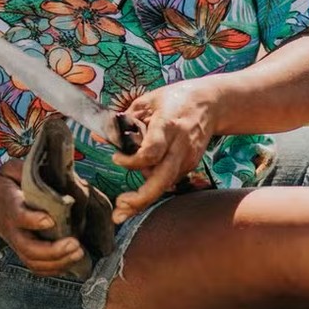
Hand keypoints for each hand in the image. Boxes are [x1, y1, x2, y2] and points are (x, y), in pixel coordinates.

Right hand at [0, 159, 85, 275]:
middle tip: (75, 244)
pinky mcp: (22, 251)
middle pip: (29, 248)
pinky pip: (37, 267)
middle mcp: (13, 229)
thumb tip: (52, 169)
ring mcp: (17, 243)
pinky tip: (71, 262)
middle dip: (54, 250)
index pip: (19, 216)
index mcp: (10, 206)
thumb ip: (26, 170)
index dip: (33, 221)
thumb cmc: (2, 185)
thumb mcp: (10, 170)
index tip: (50, 220)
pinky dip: (54, 269)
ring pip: (34, 261)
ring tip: (79, 253)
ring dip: (58, 262)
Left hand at [111, 79, 218, 222]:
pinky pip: (168, 179)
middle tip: (120, 209)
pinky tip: (140, 190)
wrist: (210, 103)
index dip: (132, 161)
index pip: (151, 152)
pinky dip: (153, 186)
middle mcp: (179, 146)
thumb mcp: (146, 102)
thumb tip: (99, 137)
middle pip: (162, 179)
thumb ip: (123, 121)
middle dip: (141, 198)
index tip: (116, 158)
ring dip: (144, 198)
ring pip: (165, 184)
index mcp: (167, 126)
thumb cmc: (174, 100)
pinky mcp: (190, 165)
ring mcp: (187, 158)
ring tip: (122, 206)